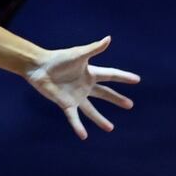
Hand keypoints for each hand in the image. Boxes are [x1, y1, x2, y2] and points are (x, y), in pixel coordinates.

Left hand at [25, 36, 139, 139]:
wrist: (38, 67)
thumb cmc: (58, 58)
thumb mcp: (78, 54)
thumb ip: (94, 49)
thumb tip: (109, 38)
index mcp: (89, 73)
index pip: (110, 75)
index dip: (123, 77)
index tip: (137, 80)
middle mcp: (85, 86)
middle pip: (104, 94)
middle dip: (116, 99)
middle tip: (130, 105)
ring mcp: (76, 96)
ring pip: (91, 110)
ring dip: (100, 119)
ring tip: (110, 128)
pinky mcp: (66, 103)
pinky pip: (74, 117)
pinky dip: (78, 126)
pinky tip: (84, 136)